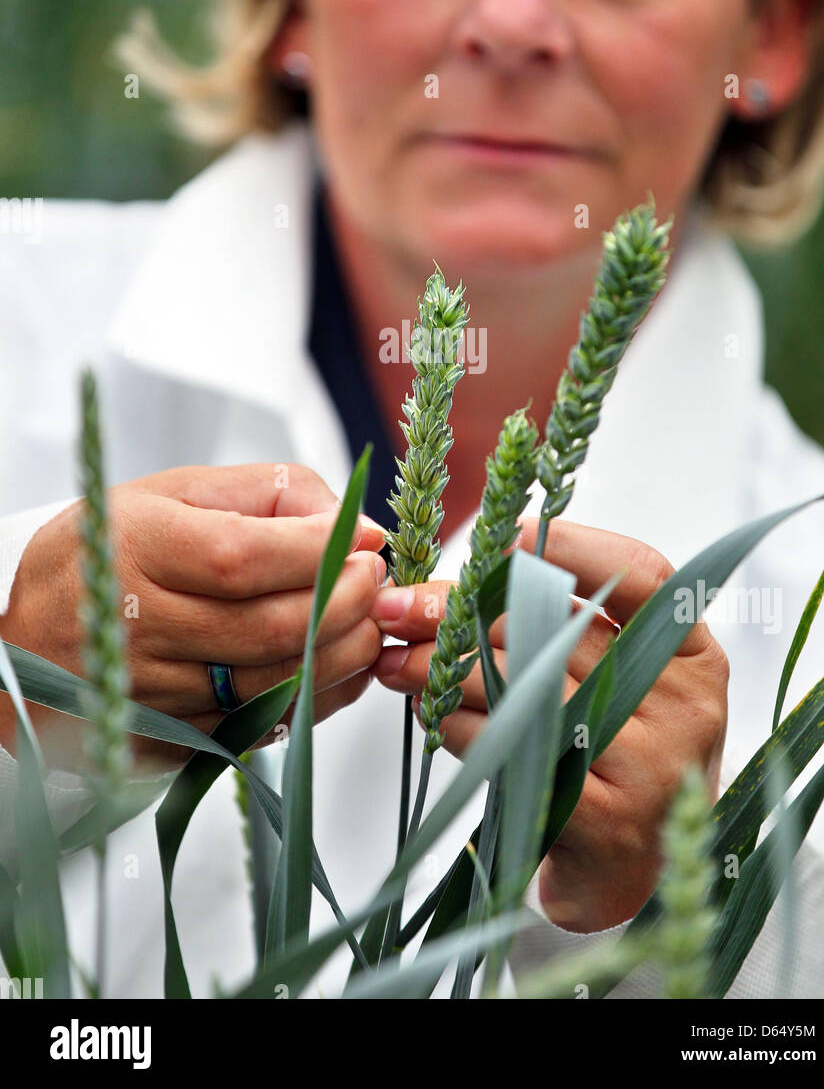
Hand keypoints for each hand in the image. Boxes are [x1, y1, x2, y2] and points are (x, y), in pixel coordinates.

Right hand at [0, 464, 386, 770]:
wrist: (29, 642)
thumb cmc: (115, 551)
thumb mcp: (174, 493)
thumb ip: (268, 494)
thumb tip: (355, 522)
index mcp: (135, 548)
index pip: (243, 557)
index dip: (320, 553)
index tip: (366, 541)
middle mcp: (137, 626)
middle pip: (270, 629)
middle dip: (348, 603)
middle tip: (377, 581)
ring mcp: (151, 694)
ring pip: (275, 685)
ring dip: (345, 653)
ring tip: (369, 619)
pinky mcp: (168, 740)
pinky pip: (263, 726)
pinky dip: (317, 696)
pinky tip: (337, 663)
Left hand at [370, 515, 728, 931]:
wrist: (634, 870)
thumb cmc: (615, 751)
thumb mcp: (616, 679)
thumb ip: (558, 624)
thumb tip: (447, 579)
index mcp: (695, 652)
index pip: (640, 571)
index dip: (571, 544)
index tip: (503, 530)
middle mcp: (684, 701)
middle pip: (556, 628)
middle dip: (461, 611)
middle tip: (397, 607)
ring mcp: (651, 760)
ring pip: (523, 685)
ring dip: (442, 670)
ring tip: (394, 663)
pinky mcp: (606, 815)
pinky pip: (510, 748)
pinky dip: (459, 728)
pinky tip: (430, 718)